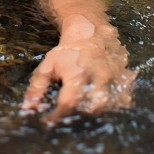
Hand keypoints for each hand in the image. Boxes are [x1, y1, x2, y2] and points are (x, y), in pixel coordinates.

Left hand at [20, 27, 136, 126]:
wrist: (91, 32)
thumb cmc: (67, 51)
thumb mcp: (48, 66)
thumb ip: (37, 88)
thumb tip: (28, 109)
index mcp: (78, 73)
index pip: (68, 103)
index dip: (57, 117)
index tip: (49, 122)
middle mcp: (99, 77)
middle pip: (90, 109)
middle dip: (76, 117)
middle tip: (66, 118)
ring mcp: (114, 79)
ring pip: (107, 107)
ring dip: (94, 114)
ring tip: (81, 113)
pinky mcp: (125, 80)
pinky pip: (121, 102)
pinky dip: (111, 108)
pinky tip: (100, 106)